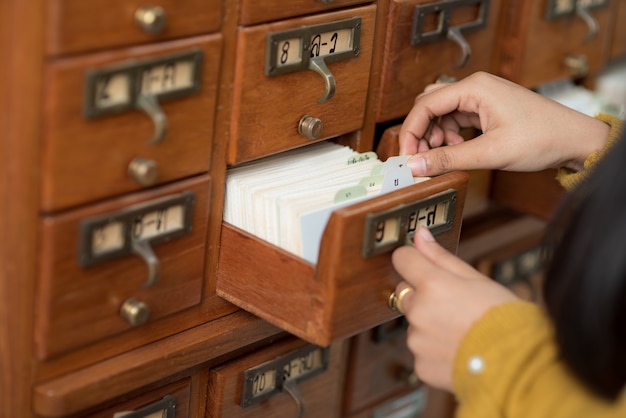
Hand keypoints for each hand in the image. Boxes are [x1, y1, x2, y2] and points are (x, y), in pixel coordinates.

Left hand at [392, 226, 518, 390]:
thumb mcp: (476, 278)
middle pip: (405, 293)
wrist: (519, 365)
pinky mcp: (421, 365)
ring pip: (415, 324)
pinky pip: (421, 352)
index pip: (402, 259)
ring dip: (430, 325)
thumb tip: (420, 234)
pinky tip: (458, 350)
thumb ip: (440, 256)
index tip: (420, 264)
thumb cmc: (503, 318)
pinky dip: (435, 351)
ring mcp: (418, 341)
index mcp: (432, 285)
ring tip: (461, 332)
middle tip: (455, 305)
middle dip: (423, 296)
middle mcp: (419, 312)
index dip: (413, 260)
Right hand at [399, 72, 609, 175]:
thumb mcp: (490, 153)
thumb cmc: (541, 138)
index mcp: (474, 88)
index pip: (425, 105)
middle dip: (420, 133)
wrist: (574, 140)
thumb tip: (415, 166)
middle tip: (419, 160)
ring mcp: (480, 97)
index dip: (410, 132)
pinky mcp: (486, 108)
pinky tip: (455, 150)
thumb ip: (448, 159)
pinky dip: (448, 135)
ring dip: (433, 136)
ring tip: (440, 157)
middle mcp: (475, 87)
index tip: (406, 157)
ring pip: (440, 113)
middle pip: (429, 106)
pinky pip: (455, 119)